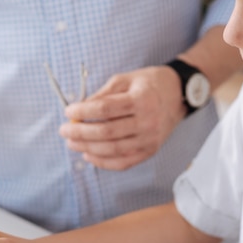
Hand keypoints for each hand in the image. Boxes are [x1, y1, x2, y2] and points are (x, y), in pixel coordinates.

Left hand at [59, 66, 186, 170]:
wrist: (178, 95)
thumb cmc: (148, 84)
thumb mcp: (126, 79)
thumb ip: (103, 94)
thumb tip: (79, 109)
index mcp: (141, 100)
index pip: (105, 109)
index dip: (83, 111)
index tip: (68, 111)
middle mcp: (148, 122)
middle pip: (106, 132)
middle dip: (80, 132)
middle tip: (64, 130)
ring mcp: (150, 139)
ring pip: (112, 150)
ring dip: (87, 148)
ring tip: (72, 142)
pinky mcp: (150, 151)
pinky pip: (123, 162)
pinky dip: (103, 162)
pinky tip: (88, 155)